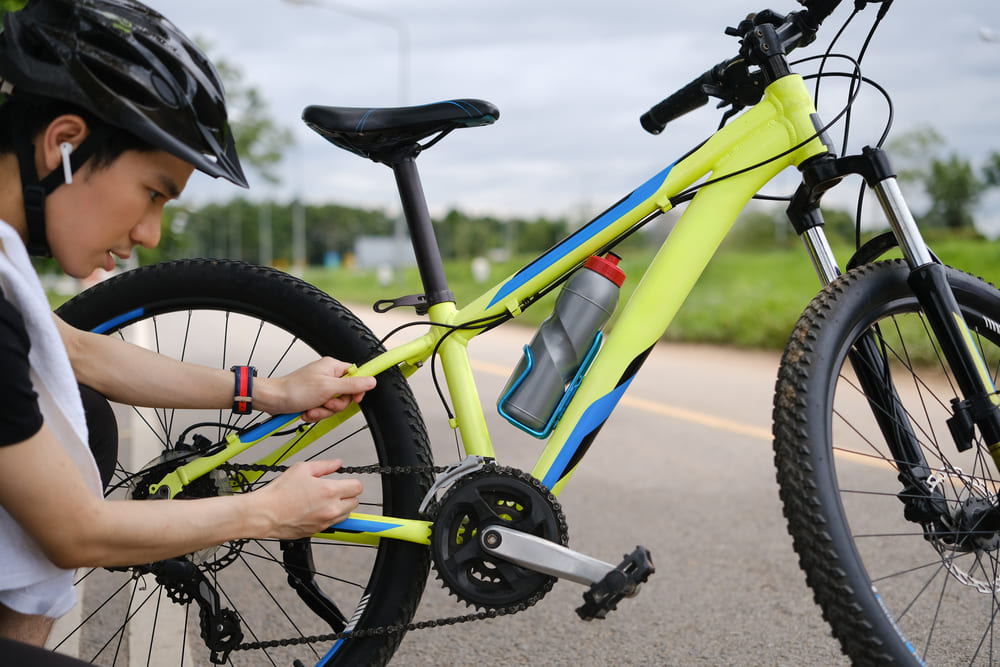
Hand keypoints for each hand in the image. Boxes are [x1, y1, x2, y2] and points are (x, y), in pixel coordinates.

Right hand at [254, 459, 362, 538]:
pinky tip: (316, 510)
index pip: (357, 487)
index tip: (344, 482)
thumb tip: (337, 463)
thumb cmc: (279, 493)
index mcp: (330, 491)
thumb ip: (324, 465)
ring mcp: (325, 522)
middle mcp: (331, 508)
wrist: (264, 514)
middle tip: (334, 490)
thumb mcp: (302, 469)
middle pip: (355, 502)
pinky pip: (333, 524)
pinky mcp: (318, 531)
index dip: (351, 482)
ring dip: (341, 507)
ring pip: (346, 515)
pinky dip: (329, 517)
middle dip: (347, 495)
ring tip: (324, 501)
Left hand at [259, 357, 375, 421]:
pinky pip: (324, 410)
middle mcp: (328, 376)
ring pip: (335, 405)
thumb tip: (371, 381)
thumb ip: (352, 385)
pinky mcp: (315, 399)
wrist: (273, 400)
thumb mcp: (328, 388)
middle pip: (346, 394)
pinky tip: (308, 411)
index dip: (358, 389)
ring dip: (324, 411)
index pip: (356, 375)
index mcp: (333, 367)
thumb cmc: (294, 389)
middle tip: (326, 403)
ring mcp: (321, 389)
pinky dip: (316, 413)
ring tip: (313, 408)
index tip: (355, 398)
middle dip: (335, 404)